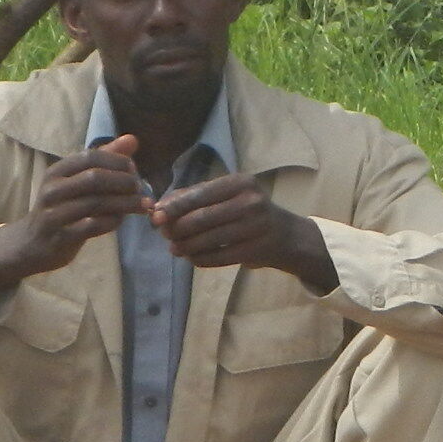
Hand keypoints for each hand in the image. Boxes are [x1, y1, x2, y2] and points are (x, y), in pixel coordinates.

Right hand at [0, 137, 147, 303]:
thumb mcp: (77, 181)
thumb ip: (104, 160)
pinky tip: (122, 220)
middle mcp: (52, 190)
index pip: (91, 156)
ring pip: (96, 203)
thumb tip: (132, 139)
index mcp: (57, 171)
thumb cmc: (61, 207)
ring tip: (142, 205)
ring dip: (125, 203)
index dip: (117, 160)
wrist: (30, 244)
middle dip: (123, 181)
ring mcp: (54, 214)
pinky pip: (92, 226)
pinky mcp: (60, 236)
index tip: (134, 169)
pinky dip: (112, 221)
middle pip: (95, 178)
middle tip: (140, 188)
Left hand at [154, 170, 336, 291]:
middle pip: (200, 219)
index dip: (174, 206)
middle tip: (164, 235)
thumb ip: (195, 197)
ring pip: (207, 240)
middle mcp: (250, 202)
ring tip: (175, 248)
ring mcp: (255, 227)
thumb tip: (159, 207)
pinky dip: (199, 258)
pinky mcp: (255, 250)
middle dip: (176, 229)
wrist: (287, 236)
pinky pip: (217, 257)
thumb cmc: (250, 211)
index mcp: (241, 183)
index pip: (200, 194)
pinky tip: (192, 257)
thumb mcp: (229, 195)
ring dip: (185, 246)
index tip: (155, 216)